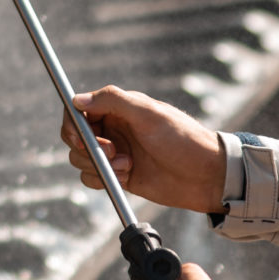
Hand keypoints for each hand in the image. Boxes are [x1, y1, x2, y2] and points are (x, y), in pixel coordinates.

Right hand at [61, 87, 225, 212]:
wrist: (205, 176)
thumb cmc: (183, 139)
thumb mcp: (149, 114)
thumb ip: (113, 101)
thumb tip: (77, 99)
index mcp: (119, 108)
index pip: (79, 110)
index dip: (73, 123)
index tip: (79, 135)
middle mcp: (113, 129)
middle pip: (75, 137)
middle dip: (88, 147)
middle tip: (112, 152)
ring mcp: (115, 153)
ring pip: (81, 159)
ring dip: (99, 165)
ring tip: (129, 165)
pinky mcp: (119, 175)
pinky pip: (92, 178)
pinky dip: (103, 180)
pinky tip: (128, 176)